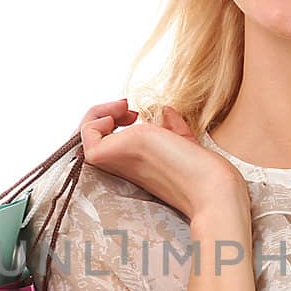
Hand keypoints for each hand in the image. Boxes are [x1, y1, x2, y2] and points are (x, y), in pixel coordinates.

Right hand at [78, 99, 246, 218]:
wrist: (208, 183)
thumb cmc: (201, 168)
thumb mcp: (183, 139)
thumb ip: (173, 127)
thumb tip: (166, 110)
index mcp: (135, 163)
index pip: (107, 144)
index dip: (114, 122)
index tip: (135, 112)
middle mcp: (119, 164)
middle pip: (89, 139)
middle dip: (101, 114)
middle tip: (127, 107)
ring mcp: (113, 161)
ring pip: (83, 135)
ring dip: (98, 112)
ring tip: (123, 107)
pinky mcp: (108, 156)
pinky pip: (85, 134)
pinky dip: (97, 116)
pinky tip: (120, 115)